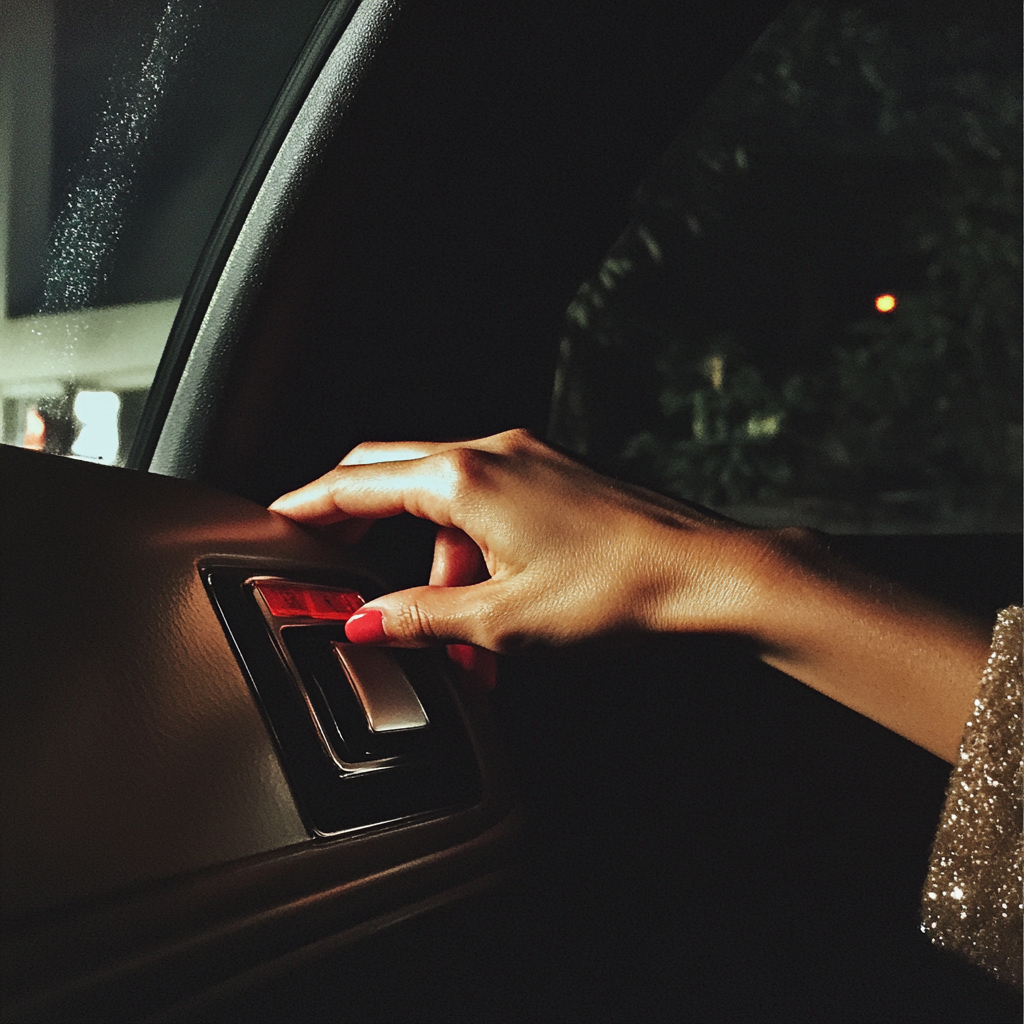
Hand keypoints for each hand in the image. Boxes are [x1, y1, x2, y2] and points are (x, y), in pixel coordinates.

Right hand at [268, 429, 769, 651]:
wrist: (712, 577)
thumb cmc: (619, 592)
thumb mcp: (501, 621)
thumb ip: (421, 616)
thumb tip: (369, 620)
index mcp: (466, 479)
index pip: (357, 483)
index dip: (309, 505)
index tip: (279, 519)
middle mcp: (495, 454)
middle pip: (395, 475)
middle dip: (362, 523)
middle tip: (339, 563)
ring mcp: (532, 461)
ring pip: (448, 502)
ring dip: (434, 563)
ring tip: (451, 635)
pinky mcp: (560, 478)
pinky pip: (492, 508)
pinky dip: (475, 554)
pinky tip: (491, 611)